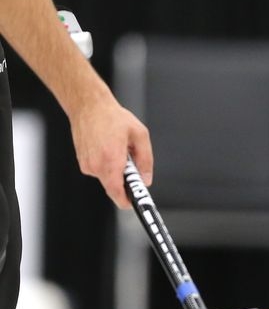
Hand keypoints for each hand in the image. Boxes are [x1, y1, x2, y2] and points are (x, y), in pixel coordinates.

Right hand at [68, 91, 153, 207]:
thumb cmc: (113, 117)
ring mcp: (87, 164)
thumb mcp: (140, 135)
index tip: (136, 202)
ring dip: (117, 171)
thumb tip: (146, 179)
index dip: (127, 201)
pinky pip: (101, 172)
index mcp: (111, 159)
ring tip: (119, 150)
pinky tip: (109, 149)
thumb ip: (146, 160)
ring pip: (108, 179)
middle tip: (132, 166)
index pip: (117, 192)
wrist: (88, 106)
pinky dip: (108, 165)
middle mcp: (96, 164)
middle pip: (114, 188)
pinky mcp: (83, 162)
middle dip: (126, 182)